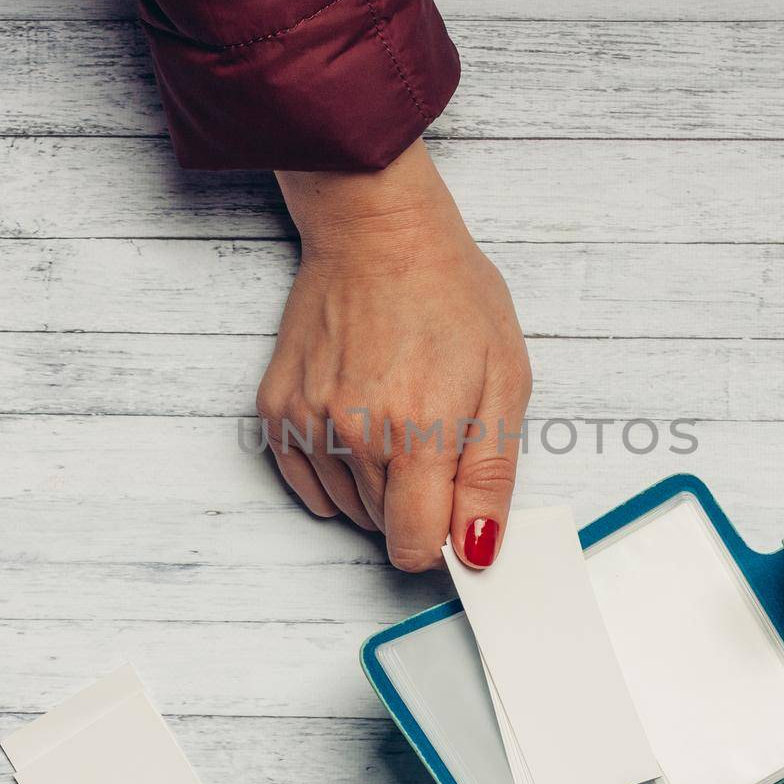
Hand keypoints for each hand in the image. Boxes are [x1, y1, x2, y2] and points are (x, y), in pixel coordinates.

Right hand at [260, 138, 531, 571]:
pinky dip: (337, 471)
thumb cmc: (449, 296)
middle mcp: (352, 434)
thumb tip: (477, 550)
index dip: (444, 538)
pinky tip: (361, 422)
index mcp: (415, 432)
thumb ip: (489, 476)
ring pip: (347, 508)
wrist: (378, 232)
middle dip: (416, 500)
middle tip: (433, 432)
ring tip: (397, 415)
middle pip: (384, 527)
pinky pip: (307, 484)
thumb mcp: (505, 380)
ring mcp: (307, 423)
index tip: (455, 506)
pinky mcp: (277, 409)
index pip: (415, 546)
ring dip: (377, 484)